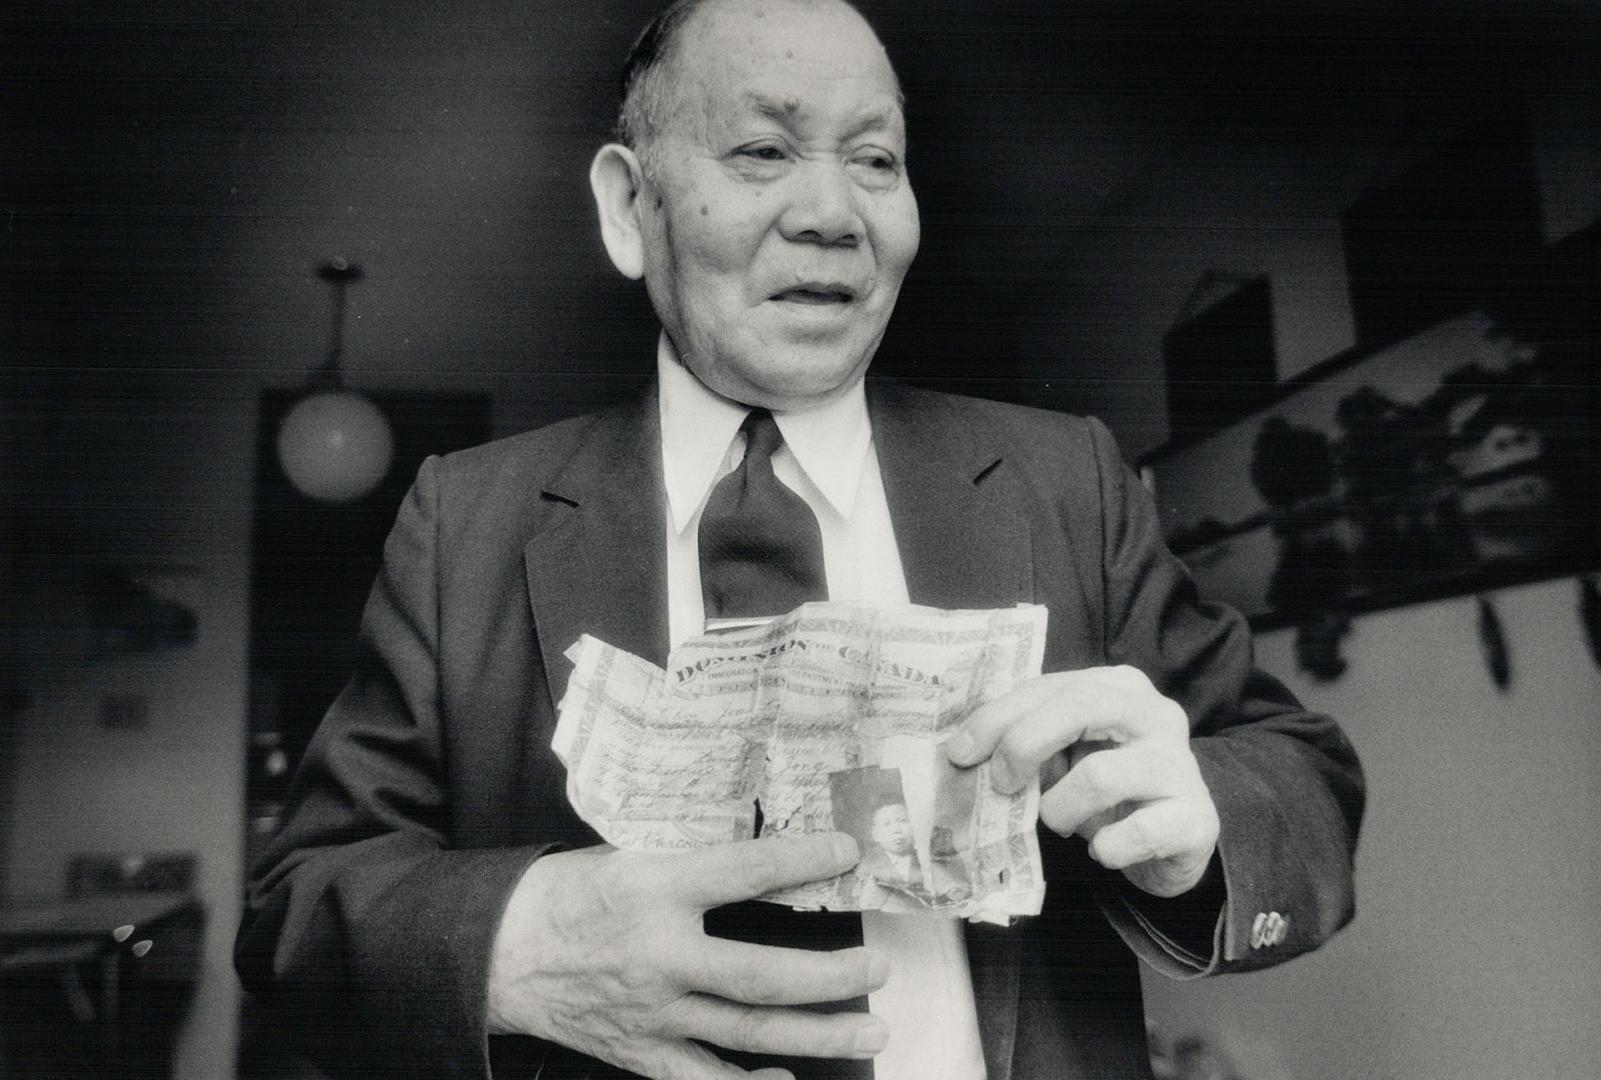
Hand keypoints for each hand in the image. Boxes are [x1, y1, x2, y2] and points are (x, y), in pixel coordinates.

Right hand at [487, 833, 889, 1079]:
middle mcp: (659, 955)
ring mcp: (652, 1012)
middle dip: (832, 976)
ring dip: (819, 1034)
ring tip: (871, 1028)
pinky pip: (702, 1079)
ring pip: (748, 1031)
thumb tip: (766, 855)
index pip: (746, 872)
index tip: (847, 850)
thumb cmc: (565, 895)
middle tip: (880, 966)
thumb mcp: (626, 855)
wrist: (498, 952)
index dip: (804, 859)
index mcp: (654, 889)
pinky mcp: (639, 1051)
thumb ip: (690, 861)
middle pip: (762, 975)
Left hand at [946, 665, 1218, 897]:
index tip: (959, 751)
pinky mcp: (1197, 818)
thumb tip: (964, 754)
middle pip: (1082, 706)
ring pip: (1100, 775)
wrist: (1173, 840)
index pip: (1051, 686)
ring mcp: (1181, 765)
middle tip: (1000, 784)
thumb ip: (1024, 744)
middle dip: (1025, 743)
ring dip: (1060, 809)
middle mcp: (1157, 714)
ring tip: (1059, 822)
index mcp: (1118, 687)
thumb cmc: (1106, 791)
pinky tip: (1103, 849)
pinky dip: (1106, 847)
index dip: (997, 717)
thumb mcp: (1063, 756)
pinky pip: (1138, 832)